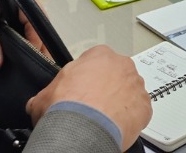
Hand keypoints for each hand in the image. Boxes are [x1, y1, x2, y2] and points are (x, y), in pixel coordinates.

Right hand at [27, 45, 151, 150]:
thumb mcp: (43, 95)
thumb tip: (40, 101)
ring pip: (129, 91)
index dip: (87, 77)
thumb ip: (49, 91)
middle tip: (94, 105)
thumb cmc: (66, 108)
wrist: (82, 129)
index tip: (82, 90)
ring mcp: (136, 84)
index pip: (96, 61)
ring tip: (104, 118)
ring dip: (119, 101)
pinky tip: (116, 125)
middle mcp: (122, 65)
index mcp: (100, 55)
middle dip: (106, 87)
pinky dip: (129, 117)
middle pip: (116, 74)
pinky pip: (138, 110)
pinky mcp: (145, 105)